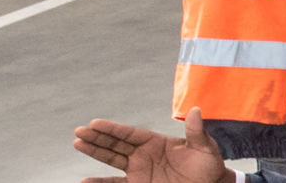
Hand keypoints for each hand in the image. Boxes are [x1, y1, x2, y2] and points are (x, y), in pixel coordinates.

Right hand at [71, 108, 233, 182]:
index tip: (95, 123)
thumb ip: (197, 132)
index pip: (130, 133)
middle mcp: (144, 154)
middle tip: (78, 132)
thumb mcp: (205, 149)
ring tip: (77, 144)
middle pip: (116, 144)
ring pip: (112, 159)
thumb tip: (197, 110)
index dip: (113, 129)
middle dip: (97, 138)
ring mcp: (139, 170)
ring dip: (95, 153)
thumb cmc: (209, 167)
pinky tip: (85, 181)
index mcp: (156, 142)